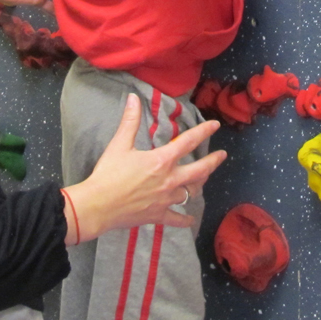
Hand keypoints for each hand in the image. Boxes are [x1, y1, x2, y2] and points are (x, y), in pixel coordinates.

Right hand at [63, 95, 225, 243]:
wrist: (98, 206)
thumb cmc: (108, 173)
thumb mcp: (119, 144)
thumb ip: (130, 121)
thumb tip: (134, 98)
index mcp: (162, 160)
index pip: (188, 141)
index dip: (203, 131)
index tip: (215, 125)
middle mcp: (169, 180)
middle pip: (199, 170)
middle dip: (213, 161)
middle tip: (222, 156)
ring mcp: (166, 200)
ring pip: (191, 193)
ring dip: (198, 185)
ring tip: (203, 180)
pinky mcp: (158, 216)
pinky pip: (177, 219)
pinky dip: (185, 220)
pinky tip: (190, 221)